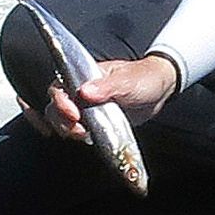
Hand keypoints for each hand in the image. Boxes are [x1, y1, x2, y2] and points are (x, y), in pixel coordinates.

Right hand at [36, 55, 182, 138]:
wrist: (159, 90)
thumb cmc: (143, 78)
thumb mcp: (127, 81)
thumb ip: (107, 86)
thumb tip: (85, 91)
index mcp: (85, 77)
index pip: (59, 87)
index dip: (61, 102)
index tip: (74, 115)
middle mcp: (81, 92)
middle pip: (56, 107)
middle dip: (61, 121)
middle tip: (78, 130)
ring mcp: (87, 107)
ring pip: (63, 121)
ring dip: (68, 131)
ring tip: (84, 135)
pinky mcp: (94, 121)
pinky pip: (77, 130)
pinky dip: (76, 136)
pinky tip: (85, 138)